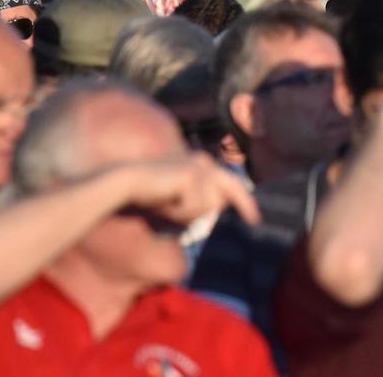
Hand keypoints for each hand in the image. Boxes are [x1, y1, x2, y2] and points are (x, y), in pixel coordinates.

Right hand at [121, 153, 259, 226]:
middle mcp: (203, 162)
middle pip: (223, 198)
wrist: (127, 182)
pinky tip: (164, 200)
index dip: (245, 203)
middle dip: (206, 210)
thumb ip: (198, 201)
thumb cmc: (149, 194)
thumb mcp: (179, 200)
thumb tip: (217, 207)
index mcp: (201, 164)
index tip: (255, 221)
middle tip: (211, 216)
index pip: (231, 185)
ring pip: (207, 208)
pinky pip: (194, 208)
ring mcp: (199, 168)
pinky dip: (179, 211)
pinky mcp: (191, 176)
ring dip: (185, 214)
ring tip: (167, 203)